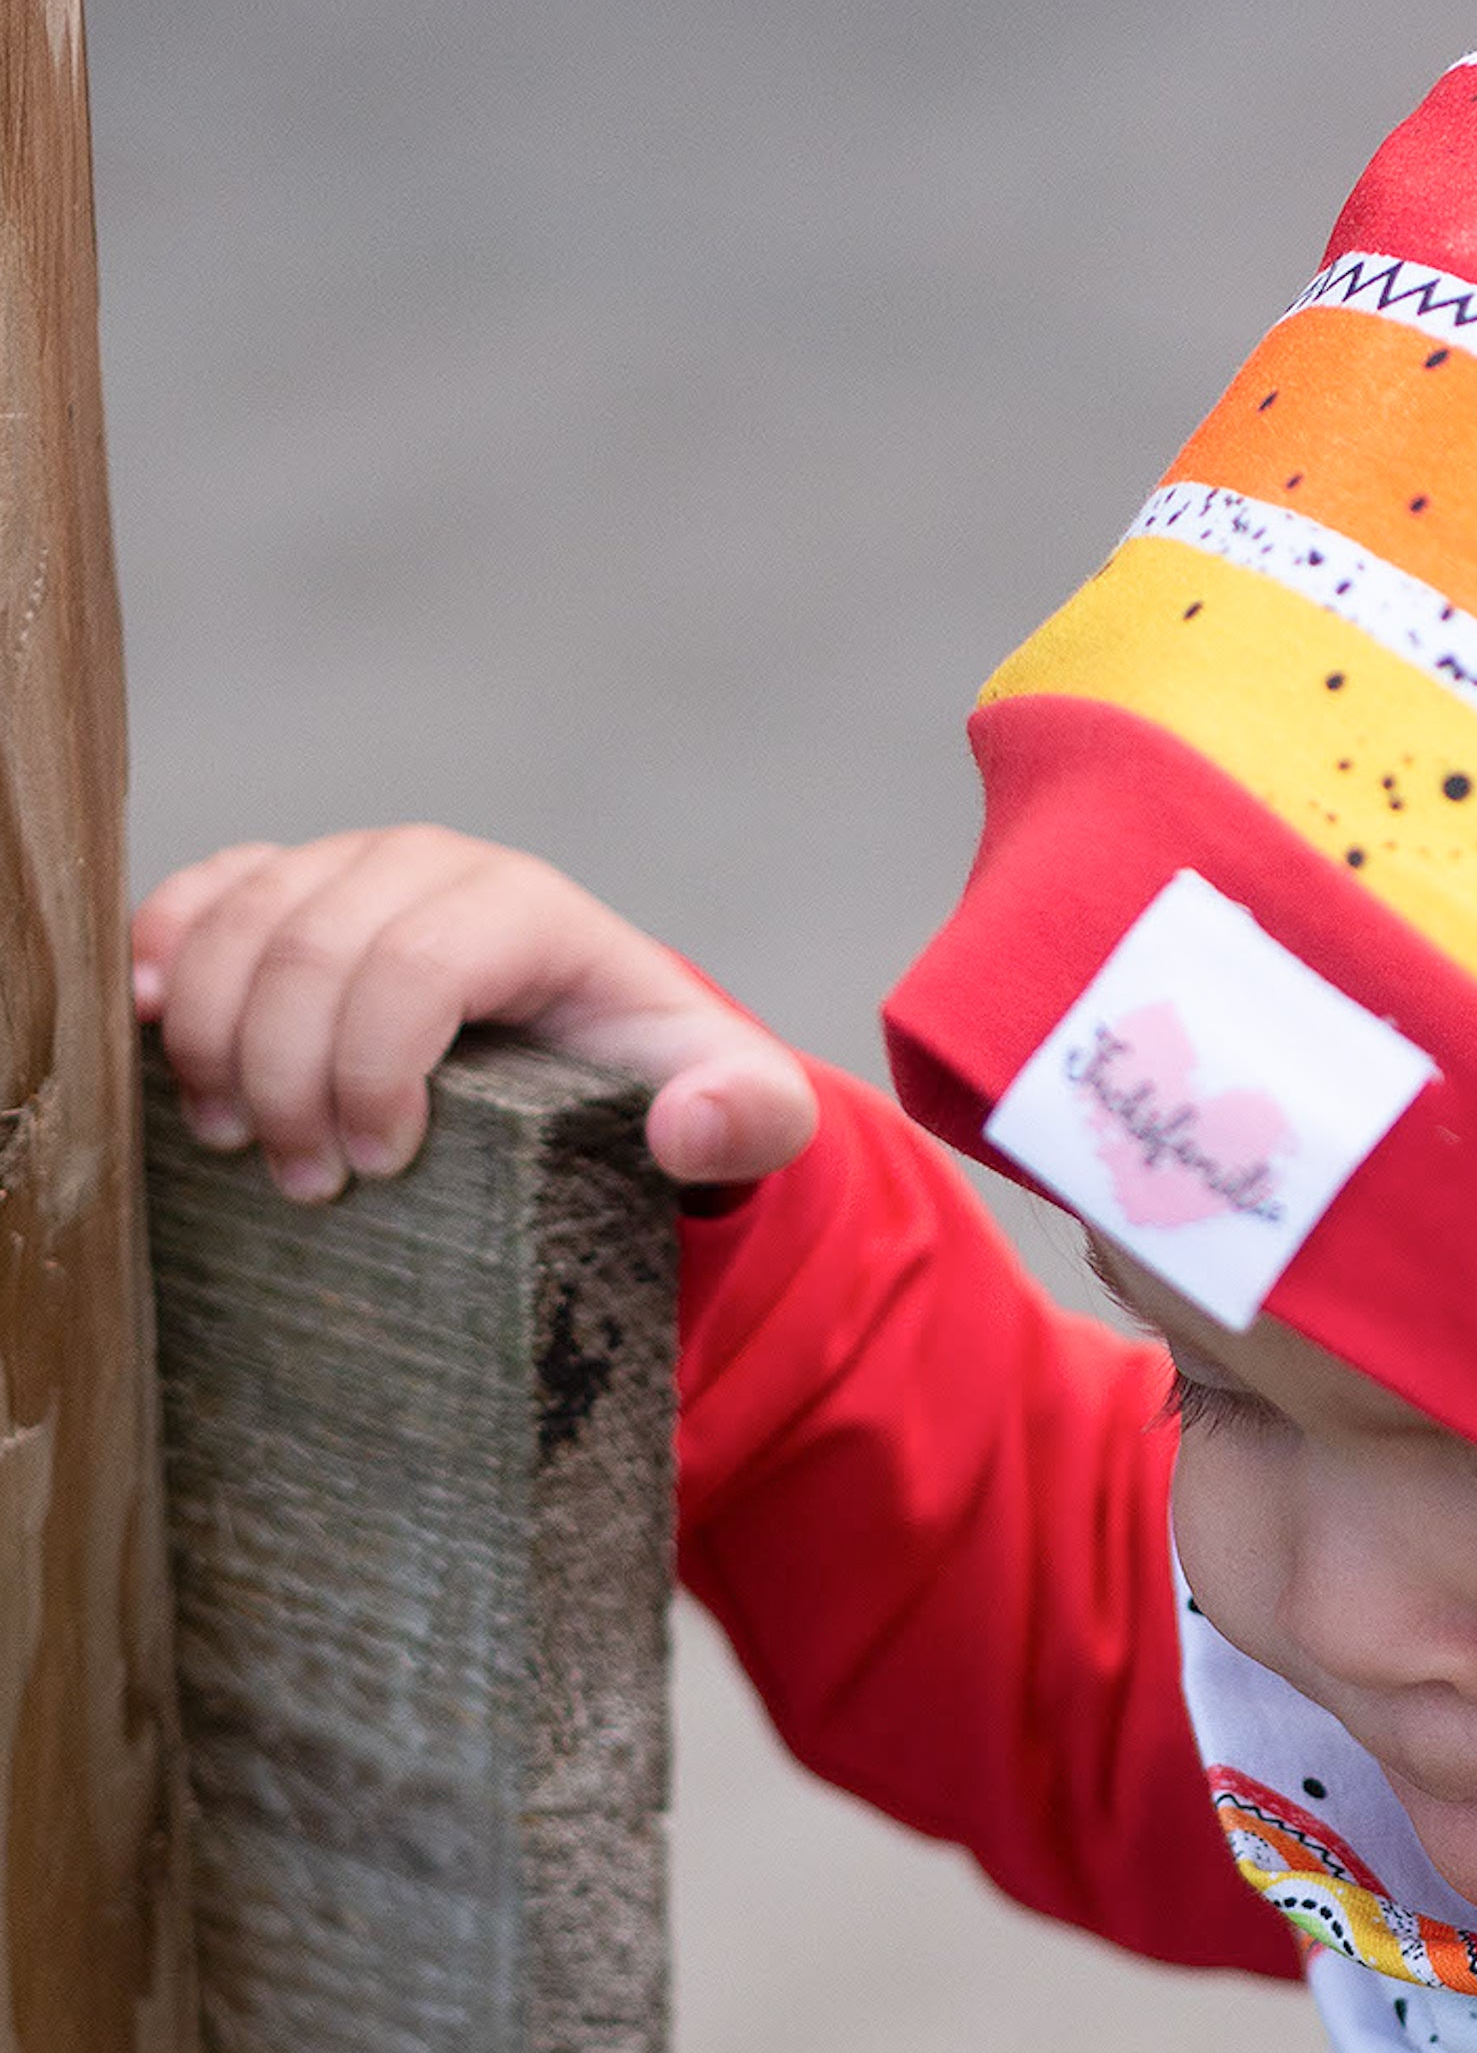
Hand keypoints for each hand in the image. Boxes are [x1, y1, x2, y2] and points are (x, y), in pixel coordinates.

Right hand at [132, 827, 817, 1201]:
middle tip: (305, 1186)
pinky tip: (152, 1033)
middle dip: (285, 1076)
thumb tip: (689, 1128)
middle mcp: (426, 866)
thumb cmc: (656, 1080)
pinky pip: (196, 898)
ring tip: (234, 1143)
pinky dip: (159, 958)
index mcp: (526, 909)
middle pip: (309, 950)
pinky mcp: (284, 888)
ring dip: (213, 1038)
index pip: (417, 965)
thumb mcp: (738, 1109)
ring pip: (237, 924)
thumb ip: (747, 1118)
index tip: (380, 1169)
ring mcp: (344, 867)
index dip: (374, 1068)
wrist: (594, 1046)